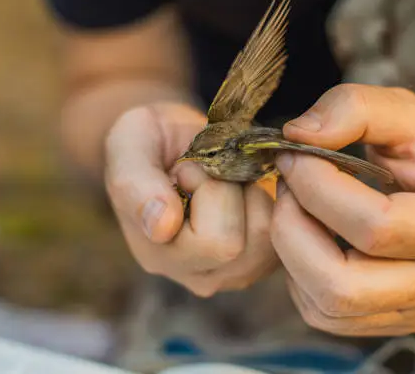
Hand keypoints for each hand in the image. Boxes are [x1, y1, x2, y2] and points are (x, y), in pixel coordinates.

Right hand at [104, 101, 277, 296]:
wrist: (176, 142)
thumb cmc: (150, 140)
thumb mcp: (129, 145)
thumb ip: (134, 185)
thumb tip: (161, 227)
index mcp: (159, 256)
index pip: (213, 241)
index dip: (207, 190)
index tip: (184, 169)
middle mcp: (197, 275)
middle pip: (241, 243)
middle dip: (228, 190)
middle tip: (206, 171)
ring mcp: (235, 271)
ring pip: (266, 235)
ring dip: (250, 192)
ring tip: (224, 178)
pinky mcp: (265, 259)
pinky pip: (285, 229)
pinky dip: (271, 197)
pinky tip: (244, 187)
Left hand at [271, 84, 414, 335]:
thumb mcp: (409, 112)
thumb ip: (354, 109)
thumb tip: (296, 136)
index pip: (374, 226)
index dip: (317, 188)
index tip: (294, 155)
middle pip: (342, 285)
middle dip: (293, 228)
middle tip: (286, 185)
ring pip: (326, 306)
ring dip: (290, 252)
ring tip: (296, 207)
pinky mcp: (392, 321)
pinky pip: (323, 315)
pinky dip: (298, 275)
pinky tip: (309, 236)